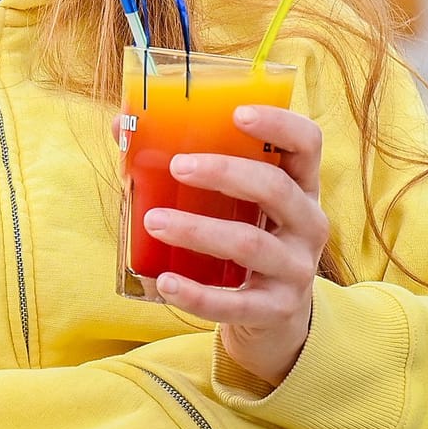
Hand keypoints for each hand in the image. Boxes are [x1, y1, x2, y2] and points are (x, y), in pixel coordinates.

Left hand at [141, 105, 328, 386]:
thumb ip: (187, 162)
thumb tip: (119, 126)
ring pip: (250, 244)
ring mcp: (296, 269)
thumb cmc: (241, 235)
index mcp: (299, 185)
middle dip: (225, 173)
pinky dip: (197, 294)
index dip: (279, 123)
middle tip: (178, 166)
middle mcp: (308, 223)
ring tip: (154, 221)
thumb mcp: (230, 200)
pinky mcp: (276, 309)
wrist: (272, 314)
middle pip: (276, 189)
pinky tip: (165, 281)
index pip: (306, 143)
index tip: (238, 113)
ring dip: (198, 230)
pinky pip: (235, 303)